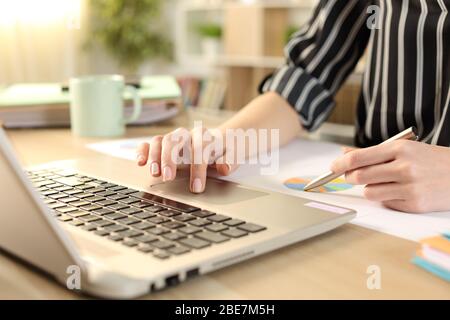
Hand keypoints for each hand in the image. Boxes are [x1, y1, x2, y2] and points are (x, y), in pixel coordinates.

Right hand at [136, 127, 237, 192]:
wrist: (219, 140)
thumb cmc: (224, 150)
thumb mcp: (235, 153)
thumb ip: (231, 160)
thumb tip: (224, 168)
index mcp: (205, 135)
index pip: (200, 148)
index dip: (197, 168)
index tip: (197, 187)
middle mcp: (187, 134)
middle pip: (175, 140)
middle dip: (170, 158)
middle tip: (168, 178)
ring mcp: (173, 139)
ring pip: (160, 140)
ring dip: (155, 156)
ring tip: (154, 173)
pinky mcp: (163, 145)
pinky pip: (149, 144)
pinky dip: (143, 151)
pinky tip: (140, 162)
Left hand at [331, 140, 449, 212]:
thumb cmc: (431, 160)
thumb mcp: (405, 148)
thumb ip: (373, 152)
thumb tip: (344, 153)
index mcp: (400, 149)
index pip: (358, 158)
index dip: (340, 164)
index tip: (332, 168)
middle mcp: (404, 167)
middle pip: (359, 176)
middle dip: (350, 177)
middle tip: (352, 176)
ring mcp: (409, 187)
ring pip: (369, 192)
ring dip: (368, 188)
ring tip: (381, 183)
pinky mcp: (414, 204)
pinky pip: (385, 203)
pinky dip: (385, 198)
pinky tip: (398, 191)